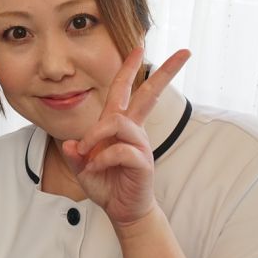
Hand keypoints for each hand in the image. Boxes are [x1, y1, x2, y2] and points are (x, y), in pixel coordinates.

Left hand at [61, 47, 189, 226]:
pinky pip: (121, 150)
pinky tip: (96, 168)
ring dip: (96, 136)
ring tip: (86, 154)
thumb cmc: (105, 184)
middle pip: (149, 94)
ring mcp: (140, 144)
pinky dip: (102, 158)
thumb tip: (72, 144)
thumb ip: (75, 154)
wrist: (122, 210)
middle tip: (186, 52)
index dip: (129, 68)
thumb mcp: (82, 167)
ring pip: (119, 122)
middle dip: (166, 72)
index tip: (138, 47)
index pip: (125, 90)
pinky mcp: (143, 162)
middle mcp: (133, 130)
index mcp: (119, 125)